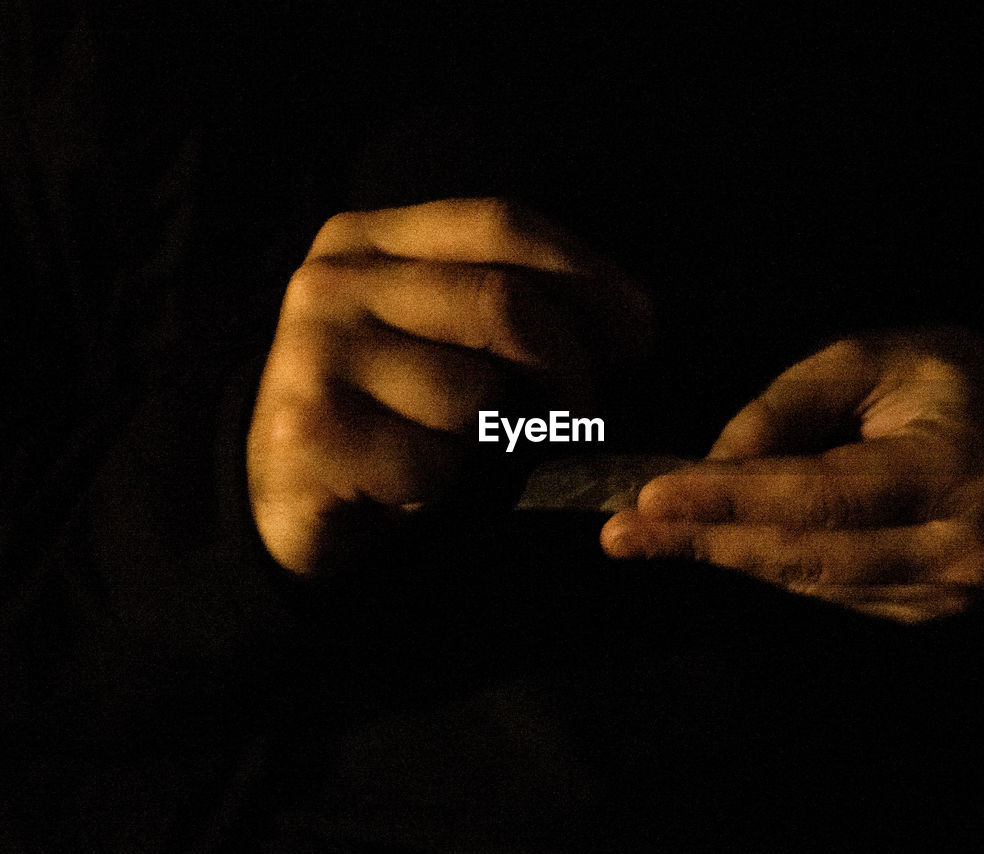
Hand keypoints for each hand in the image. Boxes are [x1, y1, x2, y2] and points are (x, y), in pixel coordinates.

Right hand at [248, 198, 648, 573]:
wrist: (281, 496)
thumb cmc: (385, 409)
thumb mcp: (437, 333)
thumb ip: (504, 302)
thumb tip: (631, 320)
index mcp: (369, 239)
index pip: (502, 224)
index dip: (588, 274)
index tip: (640, 330)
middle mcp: (332, 282)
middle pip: (502, 302)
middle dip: (569, 363)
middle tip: (586, 406)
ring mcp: (314, 355)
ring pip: (476, 391)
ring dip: (506, 436)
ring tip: (482, 448)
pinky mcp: (311, 433)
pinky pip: (437, 460)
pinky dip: (454, 485)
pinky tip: (422, 484)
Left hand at [601, 330, 983, 622]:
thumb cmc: (938, 378)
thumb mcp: (862, 360)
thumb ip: (783, 411)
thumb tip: (706, 466)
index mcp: (956, 473)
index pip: (823, 495)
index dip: (732, 500)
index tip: (650, 497)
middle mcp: (961, 549)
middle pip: (808, 554)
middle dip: (706, 541)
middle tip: (620, 533)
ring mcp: (948, 592)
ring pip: (810, 582)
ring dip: (725, 556)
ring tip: (647, 534)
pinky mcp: (926, 610)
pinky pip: (827, 593)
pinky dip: (769, 565)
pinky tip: (721, 540)